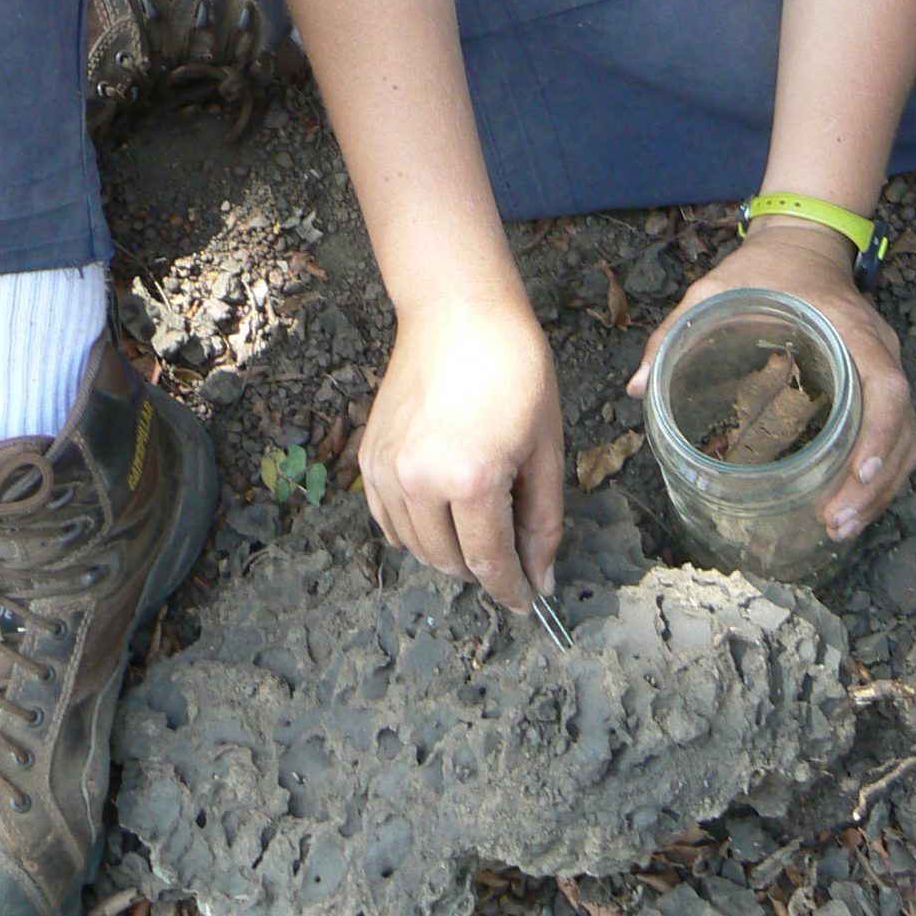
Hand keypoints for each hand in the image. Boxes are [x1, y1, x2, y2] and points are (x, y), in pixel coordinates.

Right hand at [359, 290, 564, 611]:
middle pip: (449, 561)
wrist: (458, 313)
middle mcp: (420, 482)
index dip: (511, 588)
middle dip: (482, 570)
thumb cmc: (514, 369)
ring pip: (414, 547)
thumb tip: (542, 577)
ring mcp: (387, 470)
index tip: (527, 602)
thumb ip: (543, 520)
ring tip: (476, 531)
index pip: (488, 560)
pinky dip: (413, 532)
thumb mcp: (546, 446)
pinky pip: (386, 520)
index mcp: (471, 479)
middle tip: (509, 557)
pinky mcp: (369, 457)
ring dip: (447, 554)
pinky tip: (439, 517)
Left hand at [626, 220, 915, 544]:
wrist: (803, 241)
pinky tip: (849, 501)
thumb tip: (637, 388)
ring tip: (840, 525)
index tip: (857, 474)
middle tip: (836, 522)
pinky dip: (880, 471)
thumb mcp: (713, 288)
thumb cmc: (764, 269)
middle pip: (902, 423)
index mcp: (849, 326)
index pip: (886, 385)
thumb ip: (675, 333)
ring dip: (880, 486)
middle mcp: (878, 348)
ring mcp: (884, 364)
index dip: (879, 434)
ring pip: (906, 434)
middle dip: (875, 482)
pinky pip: (896, 430)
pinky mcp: (878, 379)